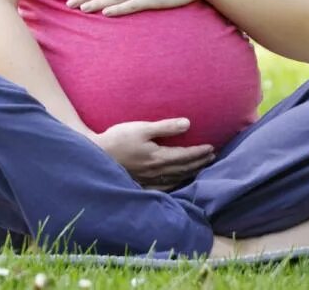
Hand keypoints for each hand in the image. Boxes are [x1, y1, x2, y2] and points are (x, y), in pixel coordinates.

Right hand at [91, 118, 215, 189]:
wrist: (96, 154)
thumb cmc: (118, 138)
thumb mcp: (141, 128)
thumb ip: (165, 127)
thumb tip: (188, 124)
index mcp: (158, 157)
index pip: (185, 155)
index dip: (199, 152)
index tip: (211, 147)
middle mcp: (156, 171)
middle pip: (183, 168)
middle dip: (199, 162)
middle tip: (212, 156)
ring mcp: (148, 178)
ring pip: (175, 177)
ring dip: (190, 172)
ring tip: (200, 167)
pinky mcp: (141, 182)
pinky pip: (164, 185)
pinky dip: (176, 182)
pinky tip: (178, 181)